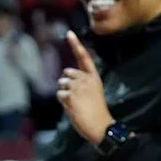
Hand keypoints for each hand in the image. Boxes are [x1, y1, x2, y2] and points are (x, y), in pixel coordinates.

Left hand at [57, 31, 113, 145]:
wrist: (101, 127)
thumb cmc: (97, 112)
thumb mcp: (93, 93)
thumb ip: (81, 83)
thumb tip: (64, 79)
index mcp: (94, 78)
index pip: (84, 58)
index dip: (76, 45)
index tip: (69, 33)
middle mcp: (86, 79)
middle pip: (67, 73)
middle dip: (68, 83)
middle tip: (79, 97)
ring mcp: (78, 87)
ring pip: (62, 83)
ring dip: (65, 93)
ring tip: (76, 104)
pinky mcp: (70, 96)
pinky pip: (59, 94)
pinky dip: (63, 101)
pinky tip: (73, 108)